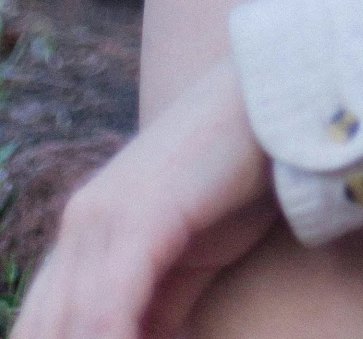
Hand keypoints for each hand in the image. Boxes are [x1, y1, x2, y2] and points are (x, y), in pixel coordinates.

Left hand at [16, 58, 274, 338]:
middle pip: (42, 331)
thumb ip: (153, 310)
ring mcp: (102, 218)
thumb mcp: (186, 260)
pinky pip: (108, 307)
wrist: (273, 96)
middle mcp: (80, 226)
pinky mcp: (137, 217)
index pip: (41, 327)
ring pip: (70, 327)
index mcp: (82, 234)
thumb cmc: (236, 175)